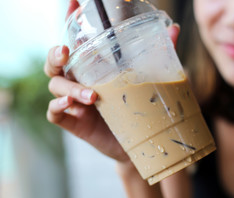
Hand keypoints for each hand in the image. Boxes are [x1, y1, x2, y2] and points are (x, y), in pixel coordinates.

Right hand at [44, 0, 179, 165]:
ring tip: (91, 95)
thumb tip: (174, 29)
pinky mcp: (74, 122)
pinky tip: (69, 105)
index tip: (73, 5)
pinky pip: (54, 112)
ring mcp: (74, 101)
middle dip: (56, 54)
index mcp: (94, 67)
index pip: (77, 42)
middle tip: (66, 51)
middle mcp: (80, 81)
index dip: (70, 22)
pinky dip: (58, 107)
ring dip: (68, 87)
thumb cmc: (140, 108)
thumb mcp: (149, 81)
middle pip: (55, 62)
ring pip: (55, 85)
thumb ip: (159, 56)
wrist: (140, 143)